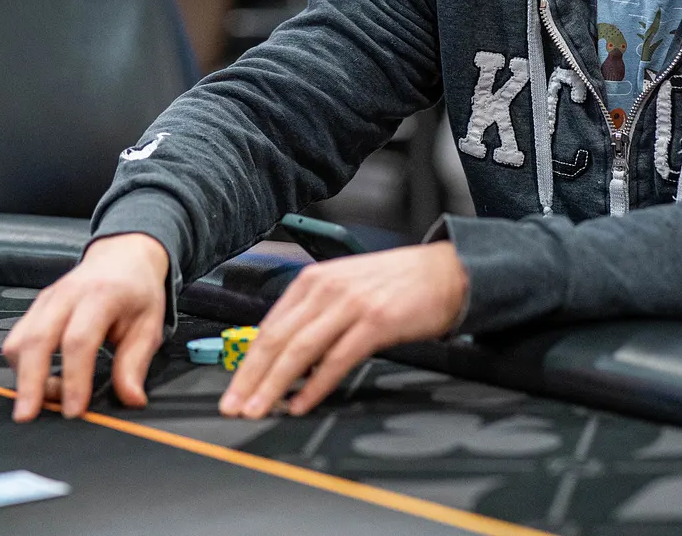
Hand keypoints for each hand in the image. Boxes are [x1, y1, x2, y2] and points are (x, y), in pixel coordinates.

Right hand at [2, 232, 167, 421]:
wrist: (123, 255)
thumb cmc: (136, 290)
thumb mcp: (149, 324)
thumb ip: (135, 363)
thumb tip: (131, 399)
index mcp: (101, 296)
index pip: (79, 341)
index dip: (74, 379)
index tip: (73, 410)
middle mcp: (67, 295)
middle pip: (36, 340)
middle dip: (30, 382)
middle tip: (29, 416)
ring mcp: (46, 300)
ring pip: (19, 340)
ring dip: (24, 376)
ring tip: (44, 400)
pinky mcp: (35, 308)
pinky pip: (17, 339)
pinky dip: (22, 366)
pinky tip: (41, 382)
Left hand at [219, 242, 468, 418]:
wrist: (448, 272)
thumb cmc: (398, 284)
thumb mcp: (347, 289)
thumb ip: (316, 316)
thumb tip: (288, 358)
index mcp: (314, 280)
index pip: (269, 326)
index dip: (247, 361)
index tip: (234, 388)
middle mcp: (326, 289)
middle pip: (276, 339)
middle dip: (250, 378)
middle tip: (233, 406)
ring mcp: (350, 305)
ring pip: (299, 350)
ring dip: (274, 385)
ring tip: (258, 409)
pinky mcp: (375, 322)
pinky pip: (336, 359)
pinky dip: (315, 385)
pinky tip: (301, 403)